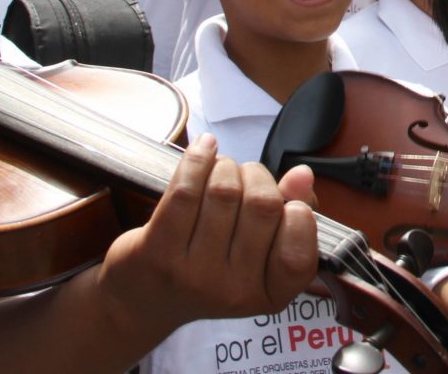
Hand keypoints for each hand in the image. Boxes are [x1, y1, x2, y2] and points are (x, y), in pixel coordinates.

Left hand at [96, 135, 318, 328]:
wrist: (145, 298)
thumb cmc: (212, 265)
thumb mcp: (259, 253)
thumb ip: (291, 214)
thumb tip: (302, 174)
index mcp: (268, 295)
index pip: (298, 257)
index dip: (300, 218)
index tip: (289, 202)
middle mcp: (233, 292)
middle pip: (261, 205)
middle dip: (257, 175)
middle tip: (245, 176)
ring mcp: (194, 275)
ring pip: (224, 191)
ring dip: (225, 166)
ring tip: (219, 170)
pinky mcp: (158, 254)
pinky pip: (186, 190)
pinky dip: (198, 159)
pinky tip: (203, 149)